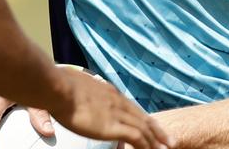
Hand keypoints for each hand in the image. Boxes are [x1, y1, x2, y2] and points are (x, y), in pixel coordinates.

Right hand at [45, 66, 169, 148]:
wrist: (58, 87)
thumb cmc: (59, 86)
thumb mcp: (76, 86)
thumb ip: (83, 94)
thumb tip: (77, 98)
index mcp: (109, 92)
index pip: (132, 107)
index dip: (143, 118)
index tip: (152, 126)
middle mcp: (117, 101)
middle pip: (143, 117)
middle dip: (157, 130)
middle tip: (170, 140)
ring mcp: (116, 113)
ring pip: (144, 128)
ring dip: (156, 140)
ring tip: (166, 148)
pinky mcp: (113, 125)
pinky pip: (137, 137)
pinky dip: (146, 146)